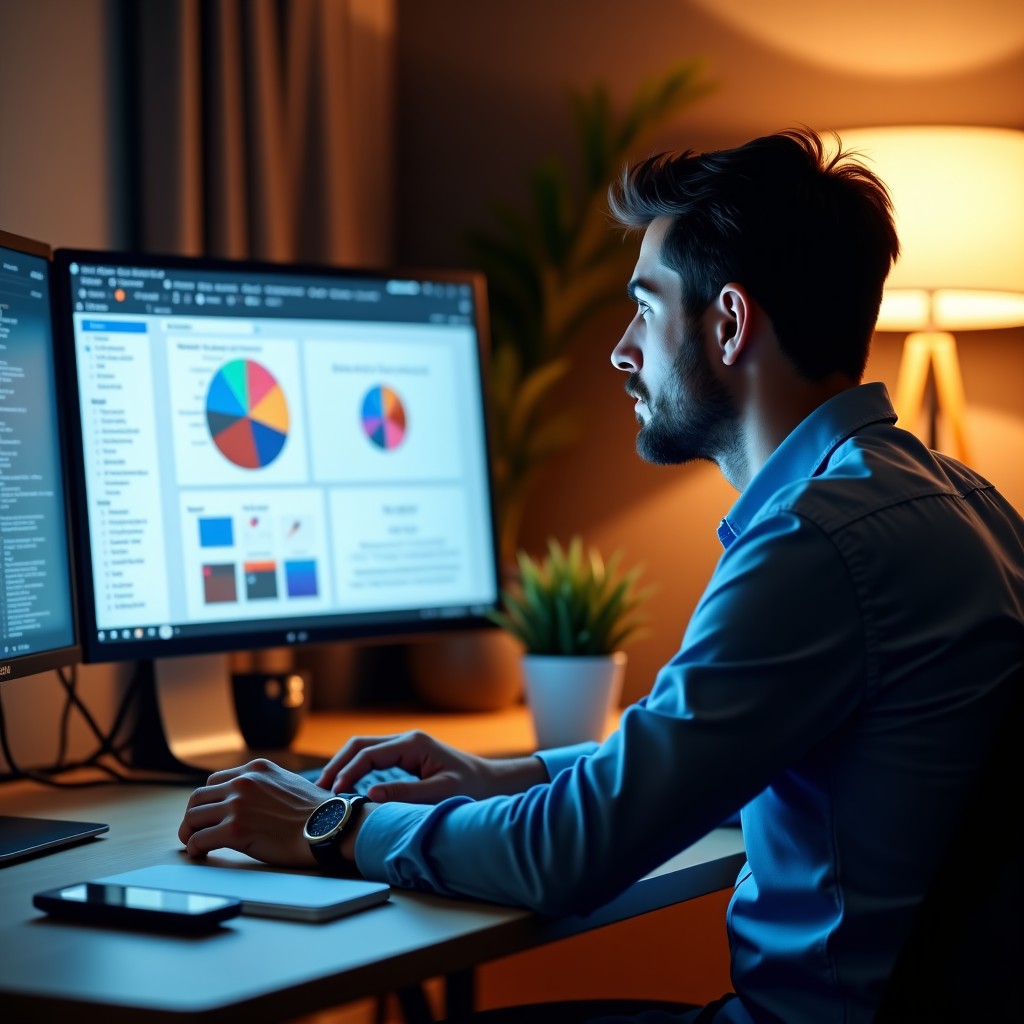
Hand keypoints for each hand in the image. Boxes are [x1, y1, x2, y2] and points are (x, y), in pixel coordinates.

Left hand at [178, 758, 339, 865]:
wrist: (329, 826)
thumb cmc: (315, 811)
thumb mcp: (288, 783)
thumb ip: (265, 785)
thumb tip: (253, 801)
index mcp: (256, 768)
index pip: (216, 780)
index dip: (209, 799)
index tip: (209, 813)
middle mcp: (244, 781)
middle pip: (199, 796)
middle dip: (193, 815)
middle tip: (193, 829)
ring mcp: (238, 804)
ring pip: (194, 816)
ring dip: (190, 831)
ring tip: (193, 842)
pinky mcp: (235, 829)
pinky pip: (200, 838)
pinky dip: (195, 847)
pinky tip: (200, 852)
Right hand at [316, 730, 546, 803]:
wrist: (494, 783)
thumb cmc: (473, 789)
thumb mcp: (441, 793)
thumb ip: (407, 793)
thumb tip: (372, 795)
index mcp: (413, 744)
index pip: (368, 753)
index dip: (347, 772)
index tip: (335, 794)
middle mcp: (407, 740)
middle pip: (359, 745)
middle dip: (337, 765)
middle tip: (320, 790)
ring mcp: (405, 747)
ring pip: (363, 750)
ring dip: (343, 767)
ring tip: (326, 791)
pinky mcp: (406, 757)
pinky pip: (372, 760)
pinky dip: (355, 770)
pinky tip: (346, 789)